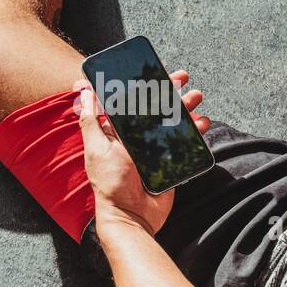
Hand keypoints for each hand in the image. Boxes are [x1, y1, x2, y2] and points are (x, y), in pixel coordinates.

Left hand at [73, 70, 208, 234]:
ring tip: (197, 97)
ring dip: (186, 107)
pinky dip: (195, 131)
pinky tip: (202, 123)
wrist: (132, 216)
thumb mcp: (96, 149)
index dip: (144, 84)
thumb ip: (91, 121)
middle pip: (156, 107)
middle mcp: (137, 137)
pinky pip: (185, 142)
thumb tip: (83, 92)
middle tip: (183, 78)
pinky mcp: (170, 161)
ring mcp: (155, 149)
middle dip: (170, 91)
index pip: (132, 100)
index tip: (156, 70)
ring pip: (173, 121)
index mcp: (117, 131)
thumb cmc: (110, 183)